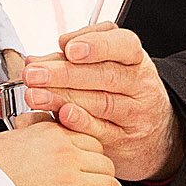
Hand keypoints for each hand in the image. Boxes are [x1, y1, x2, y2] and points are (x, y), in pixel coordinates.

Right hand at [0, 121, 153, 185]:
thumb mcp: (3, 141)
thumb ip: (25, 139)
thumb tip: (26, 141)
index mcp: (49, 133)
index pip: (87, 140)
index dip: (93, 156)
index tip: (94, 165)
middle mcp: (65, 154)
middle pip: (103, 163)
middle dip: (105, 177)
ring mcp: (70, 182)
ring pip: (111, 185)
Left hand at [22, 22, 185, 182]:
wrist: (152, 132)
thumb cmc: (121, 90)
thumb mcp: (108, 64)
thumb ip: (75, 55)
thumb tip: (44, 53)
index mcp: (134, 59)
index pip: (124, 45)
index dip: (97, 45)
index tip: (69, 49)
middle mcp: (139, 85)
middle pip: (106, 76)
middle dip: (65, 74)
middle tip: (33, 73)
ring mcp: (135, 114)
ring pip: (102, 104)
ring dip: (62, 99)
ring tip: (35, 95)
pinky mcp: (125, 140)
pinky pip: (101, 131)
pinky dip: (79, 124)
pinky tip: (59, 116)